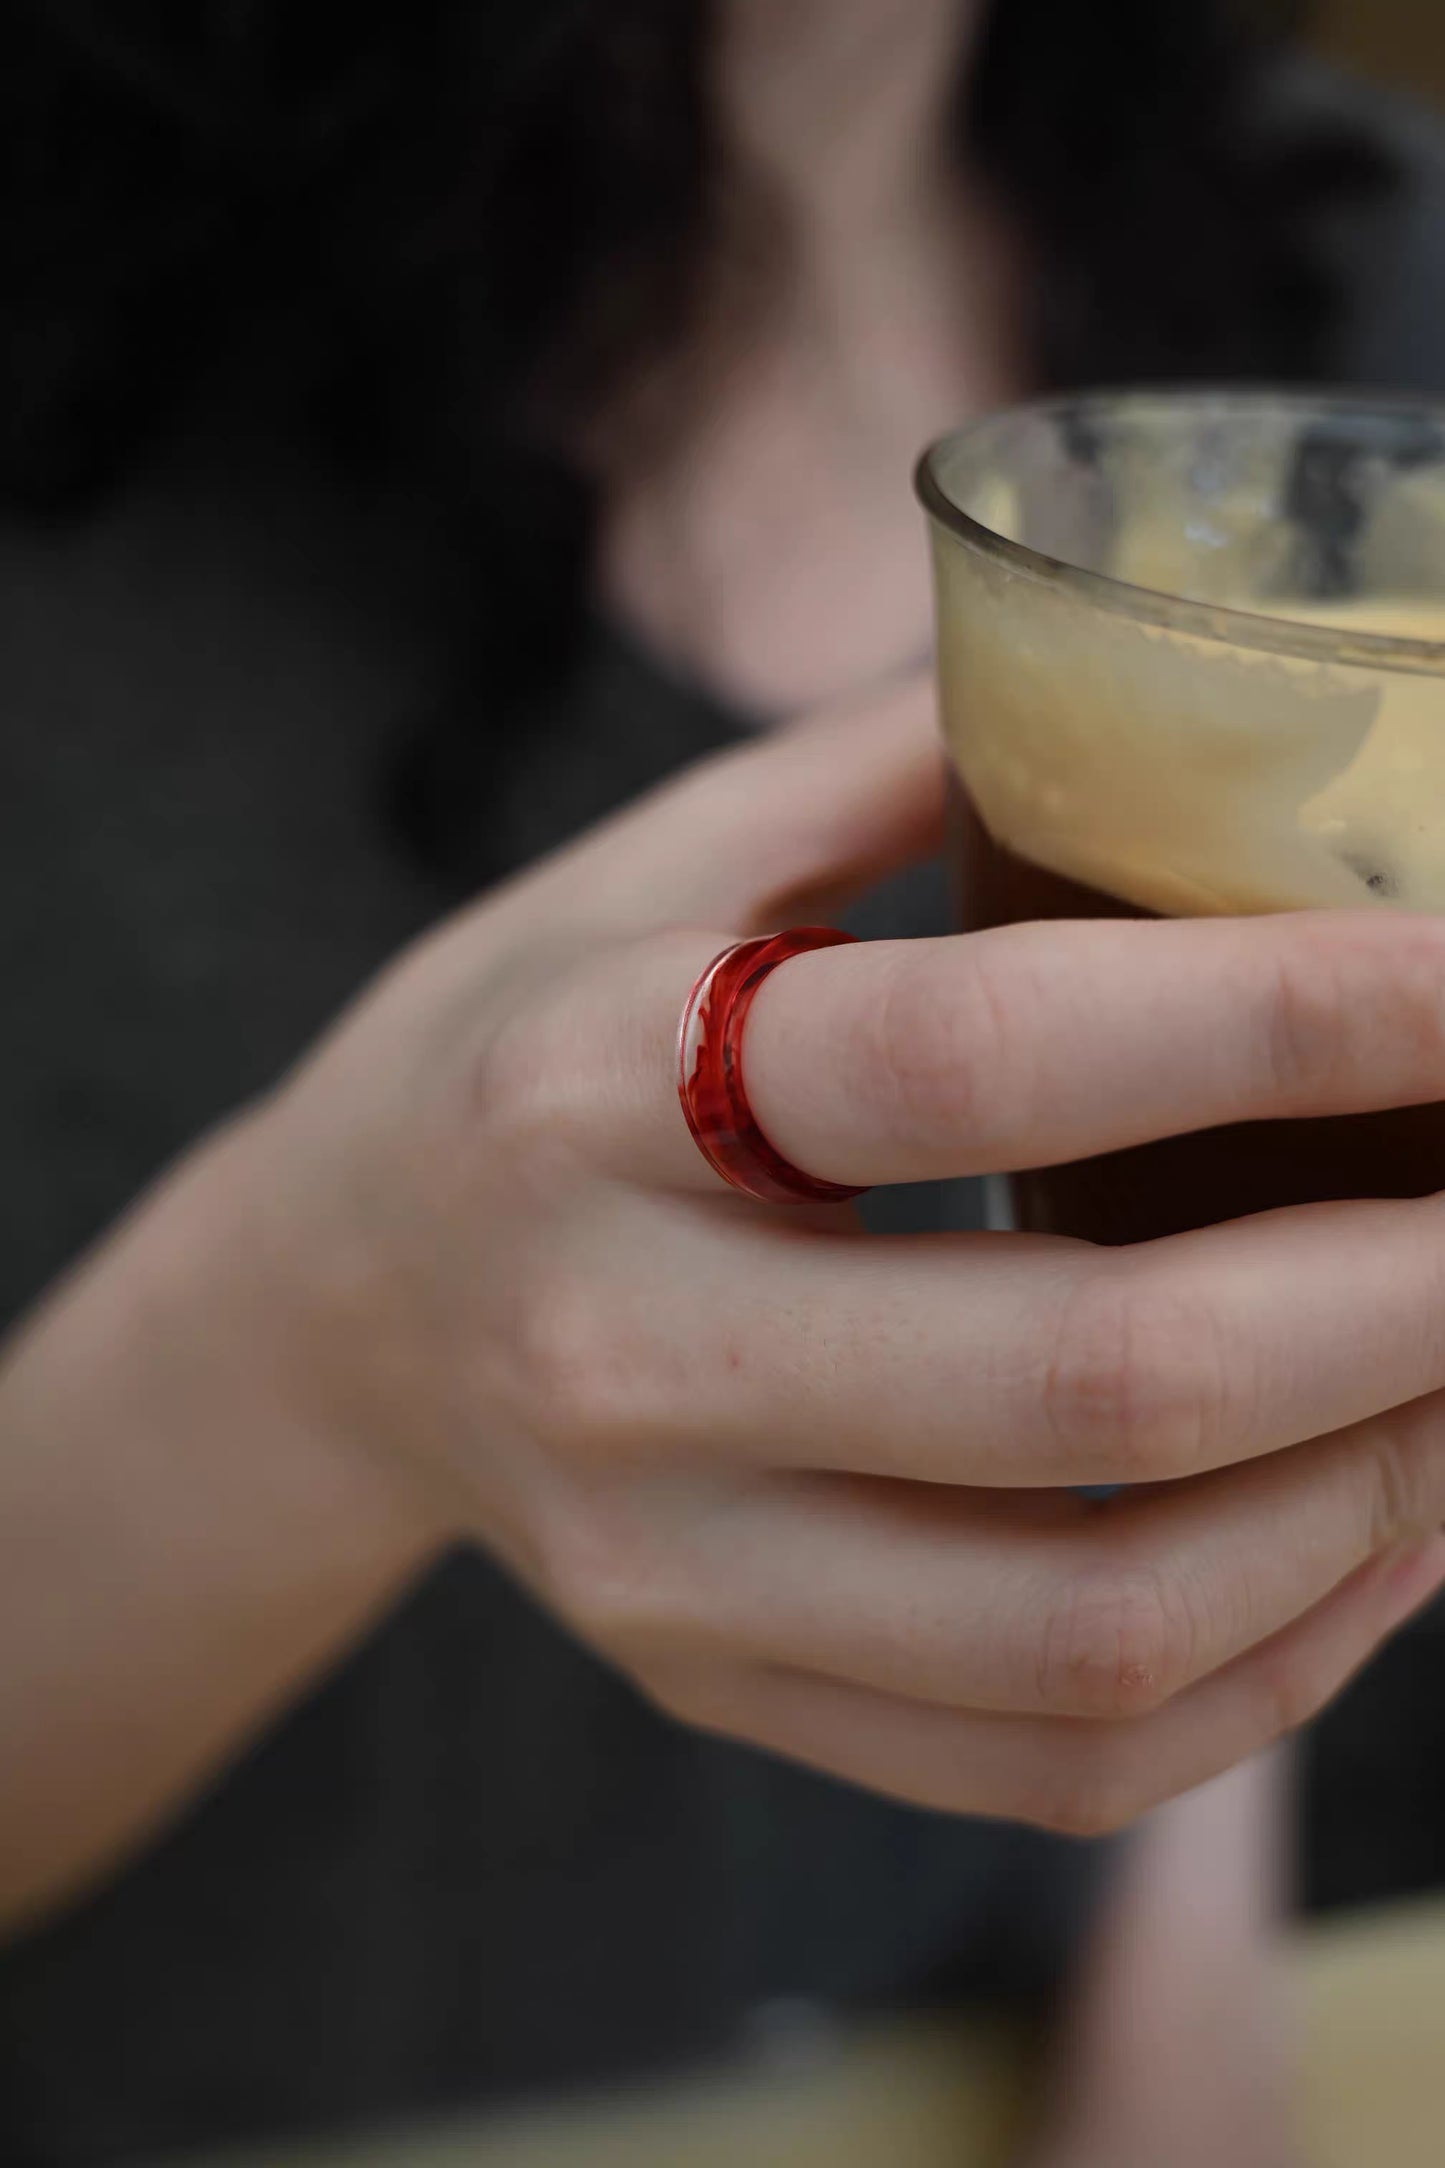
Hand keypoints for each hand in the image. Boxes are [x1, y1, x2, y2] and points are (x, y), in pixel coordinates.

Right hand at [242, 672, 1444, 1835]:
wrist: (334, 1310)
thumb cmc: (518, 1047)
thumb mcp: (650, 864)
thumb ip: (899, 763)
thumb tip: (1188, 677)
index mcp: (598, 1088)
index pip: (983, 1056)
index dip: (1289, 1018)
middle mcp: (618, 1350)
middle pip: (1087, 1384)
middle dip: (1399, 1303)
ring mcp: (664, 1564)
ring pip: (1097, 1626)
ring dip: (1365, 1512)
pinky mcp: (719, 1687)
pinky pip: (1052, 1759)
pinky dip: (1272, 1669)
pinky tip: (1362, 1547)